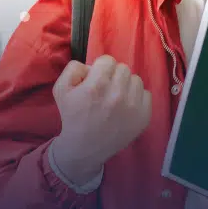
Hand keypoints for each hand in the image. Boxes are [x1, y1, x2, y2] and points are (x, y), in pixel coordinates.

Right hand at [50, 55, 152, 185]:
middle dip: (113, 76)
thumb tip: (92, 65)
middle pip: (123, 68)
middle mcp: (117, 94)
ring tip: (116, 98)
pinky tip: (126, 107)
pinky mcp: (144, 117)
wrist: (85, 148)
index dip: (100, 69)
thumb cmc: (72, 117)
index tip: (97, 80)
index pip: (107, 61)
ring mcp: (133, 106)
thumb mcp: (61, 89)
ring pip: (136, 80)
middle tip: (106, 89)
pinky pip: (146, 94)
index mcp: (96, 86)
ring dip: (126, 86)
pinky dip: (137, 98)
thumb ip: (73, 68)